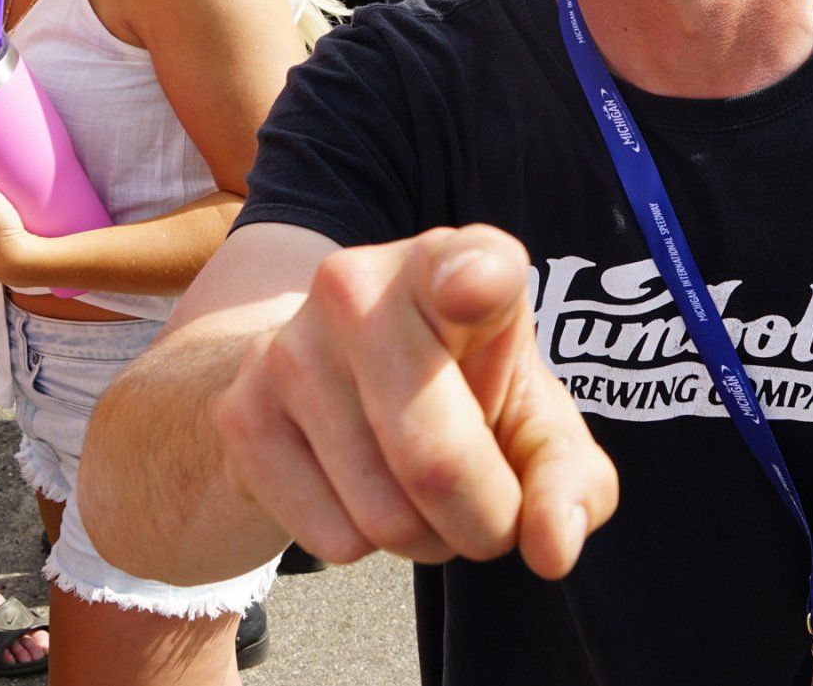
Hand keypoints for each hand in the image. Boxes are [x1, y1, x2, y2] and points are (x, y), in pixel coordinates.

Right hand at [215, 225, 618, 578]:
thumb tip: (553, 548)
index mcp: (453, 263)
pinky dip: (365, 545)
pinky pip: (333, 539)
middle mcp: (362, 285)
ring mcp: (291, 345)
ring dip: (427, 541)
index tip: (474, 291)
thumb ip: (571, 480)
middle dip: (486, 525)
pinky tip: (362, 489)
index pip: (471, 266)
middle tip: (490, 514)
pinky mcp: (241, 410)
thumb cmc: (460, 391)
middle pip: (438, 462)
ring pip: (387, 516)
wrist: (323, 379)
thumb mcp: (533, 421)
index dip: (477, 282)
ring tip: (421, 492)